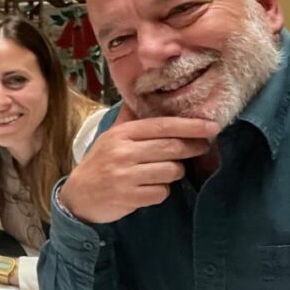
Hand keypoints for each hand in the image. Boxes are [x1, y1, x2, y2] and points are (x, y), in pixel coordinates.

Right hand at [59, 103, 219, 223]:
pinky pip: (161, 192)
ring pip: (171, 171)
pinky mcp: (128, 197)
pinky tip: (149, 188)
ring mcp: (125, 176)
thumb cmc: (100, 163)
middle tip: (202, 147)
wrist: (78, 195)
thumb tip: (142, 92)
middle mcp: (123, 152)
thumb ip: (129, 118)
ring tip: (162, 172)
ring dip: (174, 173)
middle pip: (171, 148)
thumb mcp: (110, 137)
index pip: (162, 126)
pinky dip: (160, 191)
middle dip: (192, 148)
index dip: (190, 126)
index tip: (212, 126)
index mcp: (121, 134)